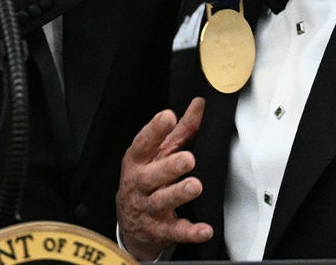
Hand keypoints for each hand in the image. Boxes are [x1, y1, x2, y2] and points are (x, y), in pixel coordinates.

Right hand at [117, 98, 212, 259]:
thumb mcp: (158, 154)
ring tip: (195, 186)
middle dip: (169, 167)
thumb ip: (180, 130)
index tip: (169, 116)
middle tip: (188, 159)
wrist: (131, 224)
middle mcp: (139, 185)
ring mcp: (148, 209)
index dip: (154, 130)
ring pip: (161, 202)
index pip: (142, 144)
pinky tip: (204, 229)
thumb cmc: (147, 180)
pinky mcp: (160, 230)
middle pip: (151, 176)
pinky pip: (175, 232)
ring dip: (178, 194)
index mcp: (137, 162)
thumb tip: (199, 103)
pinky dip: (190, 232)